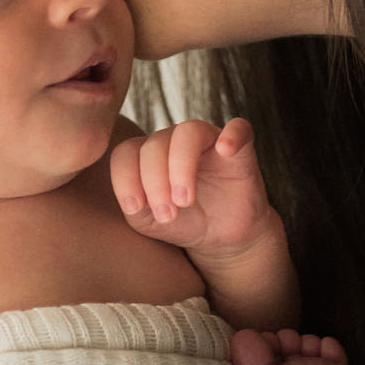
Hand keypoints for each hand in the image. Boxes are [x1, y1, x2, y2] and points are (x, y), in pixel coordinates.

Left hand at [110, 117, 278, 261]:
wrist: (221, 237)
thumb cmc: (180, 223)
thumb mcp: (147, 221)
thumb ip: (134, 206)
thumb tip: (132, 200)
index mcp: (146, 154)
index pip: (125, 152)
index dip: (125, 179)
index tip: (135, 209)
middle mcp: (173, 141)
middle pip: (154, 144)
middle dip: (155, 181)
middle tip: (167, 214)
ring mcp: (207, 140)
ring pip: (188, 132)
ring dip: (181, 165)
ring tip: (184, 200)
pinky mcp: (240, 148)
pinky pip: (239, 127)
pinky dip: (232, 135)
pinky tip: (225, 150)